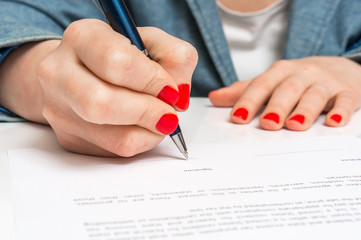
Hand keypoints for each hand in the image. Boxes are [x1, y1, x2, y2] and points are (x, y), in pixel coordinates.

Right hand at [0, 19, 197, 156]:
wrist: (79, 75)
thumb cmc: (119, 58)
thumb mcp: (151, 43)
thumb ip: (175, 57)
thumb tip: (178, 95)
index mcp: (82, 37)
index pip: (117, 62)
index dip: (153, 80)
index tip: (170, 90)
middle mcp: (58, 72)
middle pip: (104, 104)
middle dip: (149, 112)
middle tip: (169, 113)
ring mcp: (59, 109)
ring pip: (114, 136)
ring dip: (150, 131)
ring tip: (159, 119)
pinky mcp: (69, 138)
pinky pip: (116, 150)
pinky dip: (141, 141)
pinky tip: (142, 127)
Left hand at [209, 56, 360, 130]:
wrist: (338, 68)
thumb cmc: (297, 80)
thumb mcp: (272, 82)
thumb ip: (245, 91)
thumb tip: (214, 98)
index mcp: (279, 73)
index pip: (261, 85)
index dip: (249, 100)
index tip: (238, 117)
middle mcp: (301, 74)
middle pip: (287, 89)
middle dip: (276, 105)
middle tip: (268, 123)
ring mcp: (325, 82)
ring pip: (314, 95)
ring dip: (304, 109)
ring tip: (295, 125)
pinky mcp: (347, 92)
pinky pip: (346, 101)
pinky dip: (341, 111)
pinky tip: (333, 122)